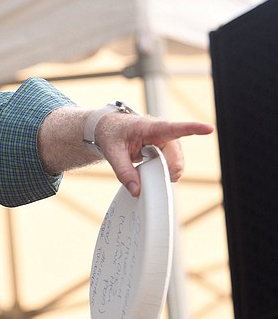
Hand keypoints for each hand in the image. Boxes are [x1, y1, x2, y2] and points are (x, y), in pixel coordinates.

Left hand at [96, 114, 214, 195]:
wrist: (110, 128)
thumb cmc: (113, 133)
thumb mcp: (112, 151)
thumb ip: (123, 171)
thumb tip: (137, 190)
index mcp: (151, 127)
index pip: (174, 128)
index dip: (193, 129)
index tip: (208, 128)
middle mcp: (165, 134)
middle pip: (175, 159)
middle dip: (163, 171)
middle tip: (143, 169)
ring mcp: (169, 144)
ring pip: (175, 165)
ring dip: (162, 171)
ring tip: (143, 163)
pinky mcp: (168, 152)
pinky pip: (171, 167)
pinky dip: (162, 172)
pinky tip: (150, 167)